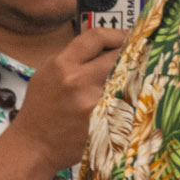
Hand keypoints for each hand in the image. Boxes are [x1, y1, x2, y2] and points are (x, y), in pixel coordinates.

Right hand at [10, 24, 130, 169]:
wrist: (35, 145)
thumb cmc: (41, 108)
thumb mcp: (48, 73)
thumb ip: (74, 57)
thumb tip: (105, 43)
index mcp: (62, 65)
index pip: (96, 37)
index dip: (118, 34)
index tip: (129, 36)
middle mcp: (78, 81)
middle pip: (119, 56)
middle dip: (134, 53)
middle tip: (144, 55)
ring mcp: (94, 102)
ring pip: (129, 79)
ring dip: (136, 77)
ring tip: (141, 77)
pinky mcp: (105, 121)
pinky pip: (128, 102)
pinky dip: (133, 98)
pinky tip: (134, 99)